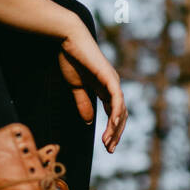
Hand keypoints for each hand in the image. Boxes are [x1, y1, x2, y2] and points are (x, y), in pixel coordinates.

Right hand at [57, 19, 126, 152]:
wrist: (68, 40)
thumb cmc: (71, 59)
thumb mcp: (76, 87)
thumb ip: (84, 103)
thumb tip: (89, 122)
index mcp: (105, 88)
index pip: (114, 113)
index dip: (112, 130)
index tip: (106, 146)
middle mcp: (113, 85)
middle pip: (121, 114)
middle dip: (116, 133)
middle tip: (109, 149)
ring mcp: (112, 81)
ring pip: (120, 109)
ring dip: (115, 128)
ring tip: (108, 142)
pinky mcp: (108, 77)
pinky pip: (116, 99)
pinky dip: (116, 113)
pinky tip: (112, 126)